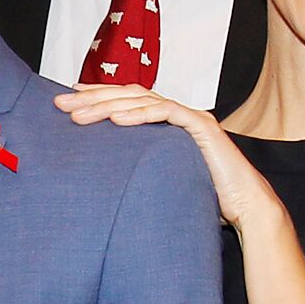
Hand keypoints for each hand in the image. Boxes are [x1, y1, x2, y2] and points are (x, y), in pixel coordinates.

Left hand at [55, 83, 285, 233]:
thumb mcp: (158, 178)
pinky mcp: (202, 127)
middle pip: (128, 96)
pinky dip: (141, 114)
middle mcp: (177, 112)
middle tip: (60, 105)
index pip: (126, 101)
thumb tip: (101, 176)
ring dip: (108, 107)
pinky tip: (118, 121)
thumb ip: (137, 167)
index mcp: (165, 122)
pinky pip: (168, 113)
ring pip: (143, 101)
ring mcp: (190, 117)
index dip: (97, 97)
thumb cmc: (201, 197)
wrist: (244, 207)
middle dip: (92, 99)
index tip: (67, 100)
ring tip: (79, 116)